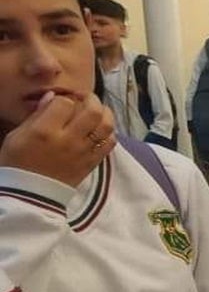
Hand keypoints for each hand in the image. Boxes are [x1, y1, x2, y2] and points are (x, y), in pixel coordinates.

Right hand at [0, 92, 114, 187]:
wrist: (30, 195)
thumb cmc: (18, 162)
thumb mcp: (16, 135)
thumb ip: (36, 115)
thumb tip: (52, 97)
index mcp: (45, 131)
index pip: (65, 103)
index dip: (64, 98)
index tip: (61, 100)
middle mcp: (68, 140)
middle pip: (93, 111)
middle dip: (91, 99)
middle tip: (84, 99)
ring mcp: (83, 152)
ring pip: (106, 126)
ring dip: (105, 114)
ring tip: (96, 111)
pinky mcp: (92, 163)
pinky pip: (110, 143)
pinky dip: (108, 133)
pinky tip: (99, 130)